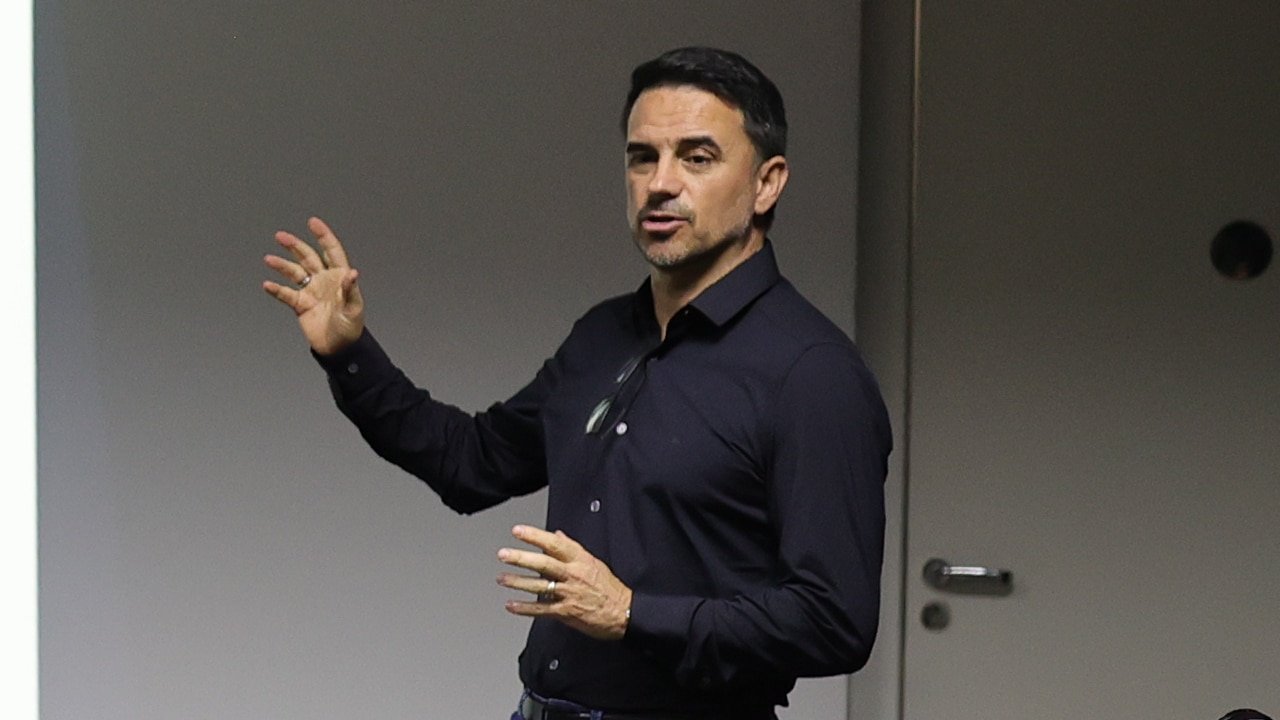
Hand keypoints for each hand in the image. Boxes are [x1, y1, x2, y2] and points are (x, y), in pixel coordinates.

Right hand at [262, 216, 364, 354]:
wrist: (339, 348)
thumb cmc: (350, 327)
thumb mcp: (354, 308)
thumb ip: (350, 290)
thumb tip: (352, 273)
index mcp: (339, 277)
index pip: (331, 251)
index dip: (323, 235)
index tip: (313, 222)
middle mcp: (324, 280)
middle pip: (308, 257)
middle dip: (295, 245)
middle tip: (281, 236)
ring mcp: (311, 291)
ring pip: (294, 272)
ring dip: (282, 265)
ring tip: (269, 258)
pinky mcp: (301, 305)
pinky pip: (286, 294)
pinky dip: (277, 289)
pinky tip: (267, 285)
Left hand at [497, 525, 632, 640]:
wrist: (624, 613)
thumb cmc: (610, 588)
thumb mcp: (593, 562)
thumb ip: (572, 548)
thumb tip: (557, 535)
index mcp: (580, 560)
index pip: (555, 544)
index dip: (535, 536)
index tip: (518, 531)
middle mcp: (573, 575)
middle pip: (544, 564)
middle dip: (521, 558)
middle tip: (503, 554)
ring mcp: (569, 594)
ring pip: (539, 587)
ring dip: (518, 582)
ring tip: (502, 578)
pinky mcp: (566, 613)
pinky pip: (542, 610)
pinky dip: (525, 608)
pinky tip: (511, 605)